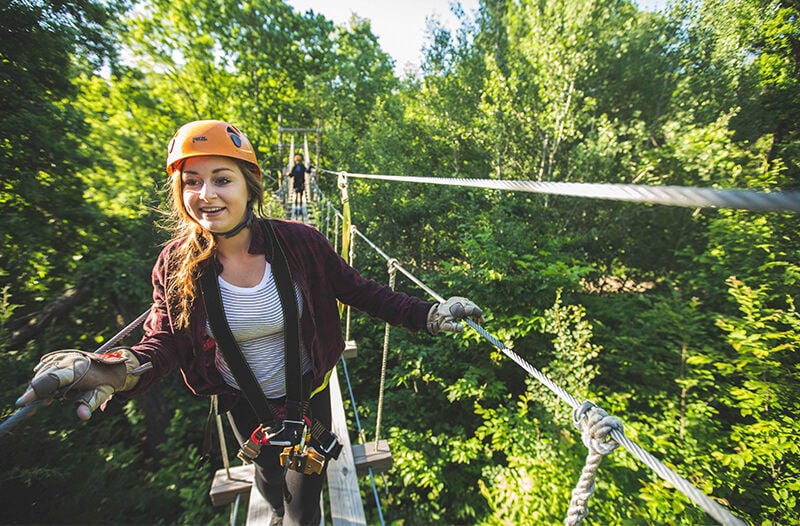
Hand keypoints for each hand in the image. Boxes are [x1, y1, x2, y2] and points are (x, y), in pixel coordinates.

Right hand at [16, 348, 148, 420]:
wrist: (113, 365)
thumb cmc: (106, 382)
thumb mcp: (100, 394)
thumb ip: (89, 404)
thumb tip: (83, 416)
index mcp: (77, 368)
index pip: (52, 379)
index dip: (36, 390)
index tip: (23, 402)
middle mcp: (68, 358)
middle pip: (43, 376)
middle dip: (36, 391)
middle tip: (36, 405)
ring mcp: (63, 355)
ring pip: (42, 371)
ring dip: (42, 385)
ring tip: (51, 398)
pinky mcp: (60, 355)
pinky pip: (45, 366)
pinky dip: (44, 376)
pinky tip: (51, 386)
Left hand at [427, 297, 483, 334]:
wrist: (434, 313)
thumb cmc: (441, 321)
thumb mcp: (447, 327)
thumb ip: (455, 328)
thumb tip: (462, 327)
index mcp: (459, 308)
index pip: (474, 310)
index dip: (479, 316)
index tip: (482, 322)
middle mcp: (459, 302)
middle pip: (473, 306)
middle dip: (477, 314)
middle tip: (477, 322)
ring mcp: (458, 299)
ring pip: (470, 303)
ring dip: (473, 310)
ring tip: (472, 319)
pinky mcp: (456, 298)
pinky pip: (465, 302)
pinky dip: (468, 307)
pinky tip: (467, 313)